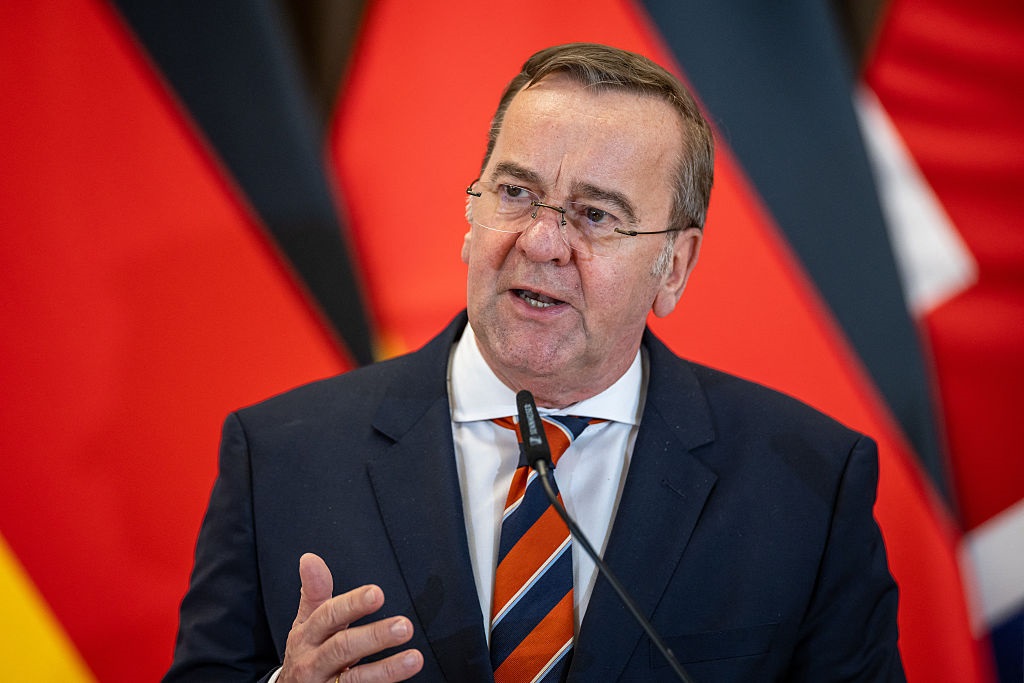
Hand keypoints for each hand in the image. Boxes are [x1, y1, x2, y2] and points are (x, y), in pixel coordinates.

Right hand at [278, 553, 423, 681]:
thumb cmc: (305, 652)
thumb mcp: (305, 622)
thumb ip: (314, 592)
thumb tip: (310, 559)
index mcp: (306, 635)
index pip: (328, 616)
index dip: (352, 605)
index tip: (376, 593)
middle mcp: (312, 662)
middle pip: (342, 648)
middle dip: (374, 637)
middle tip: (404, 626)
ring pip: (354, 680)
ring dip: (386, 670)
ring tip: (414, 658)